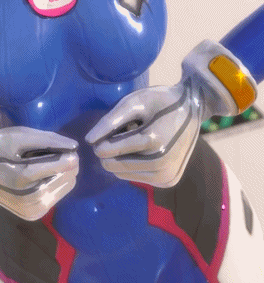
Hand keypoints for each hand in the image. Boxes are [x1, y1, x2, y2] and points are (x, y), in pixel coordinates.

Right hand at [0, 115, 78, 220]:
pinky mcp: (31, 215)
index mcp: (23, 177)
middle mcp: (28, 199)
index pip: (64, 165)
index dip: (69, 152)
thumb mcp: (18, 135)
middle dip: (65, 162)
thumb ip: (48, 140)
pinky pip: (56, 196)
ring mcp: (30, 210)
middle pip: (68, 177)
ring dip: (61, 173)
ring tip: (42, 163)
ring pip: (65, 187)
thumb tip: (75, 146)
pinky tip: (39, 175)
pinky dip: (55, 183)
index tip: (66, 145)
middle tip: (48, 153)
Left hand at [85, 81, 201, 187]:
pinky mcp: (169, 181)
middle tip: (125, 133)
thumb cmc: (161, 101)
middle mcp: (161, 164)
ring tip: (137, 140)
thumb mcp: (134, 101)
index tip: (107, 128)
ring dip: (122, 158)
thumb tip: (88, 140)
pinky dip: (134, 165)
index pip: (108, 151)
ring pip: (123, 175)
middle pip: (113, 166)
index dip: (100, 140)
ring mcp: (167, 176)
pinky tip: (145, 150)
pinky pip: (137, 178)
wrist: (194, 107)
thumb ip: (110, 120)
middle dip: (112, 150)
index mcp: (153, 141)